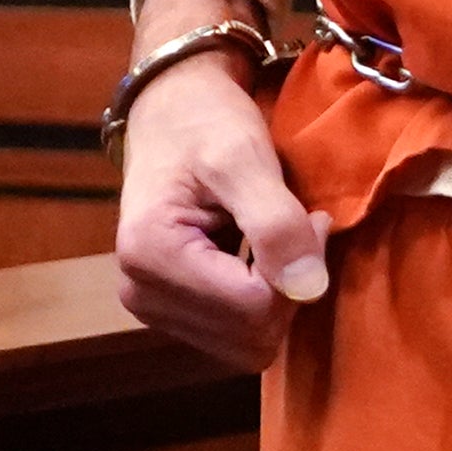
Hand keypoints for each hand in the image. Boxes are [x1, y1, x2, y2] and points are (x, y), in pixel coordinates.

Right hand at [110, 0, 328, 369]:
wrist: (174, 106)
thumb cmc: (206, 121)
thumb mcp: (245, 157)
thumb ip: (276, 222)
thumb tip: (309, 289)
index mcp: (150, 255)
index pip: (253, 308)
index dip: (297, 271)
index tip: (311, 217)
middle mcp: (140, 292)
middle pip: (249, 335)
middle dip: (288, 287)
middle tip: (298, 224)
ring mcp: (150, 306)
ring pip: (245, 343)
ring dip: (276, 296)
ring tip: (275, 236)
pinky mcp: (167, 309)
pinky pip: (234, 334)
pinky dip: (259, 302)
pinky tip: (258, 256)